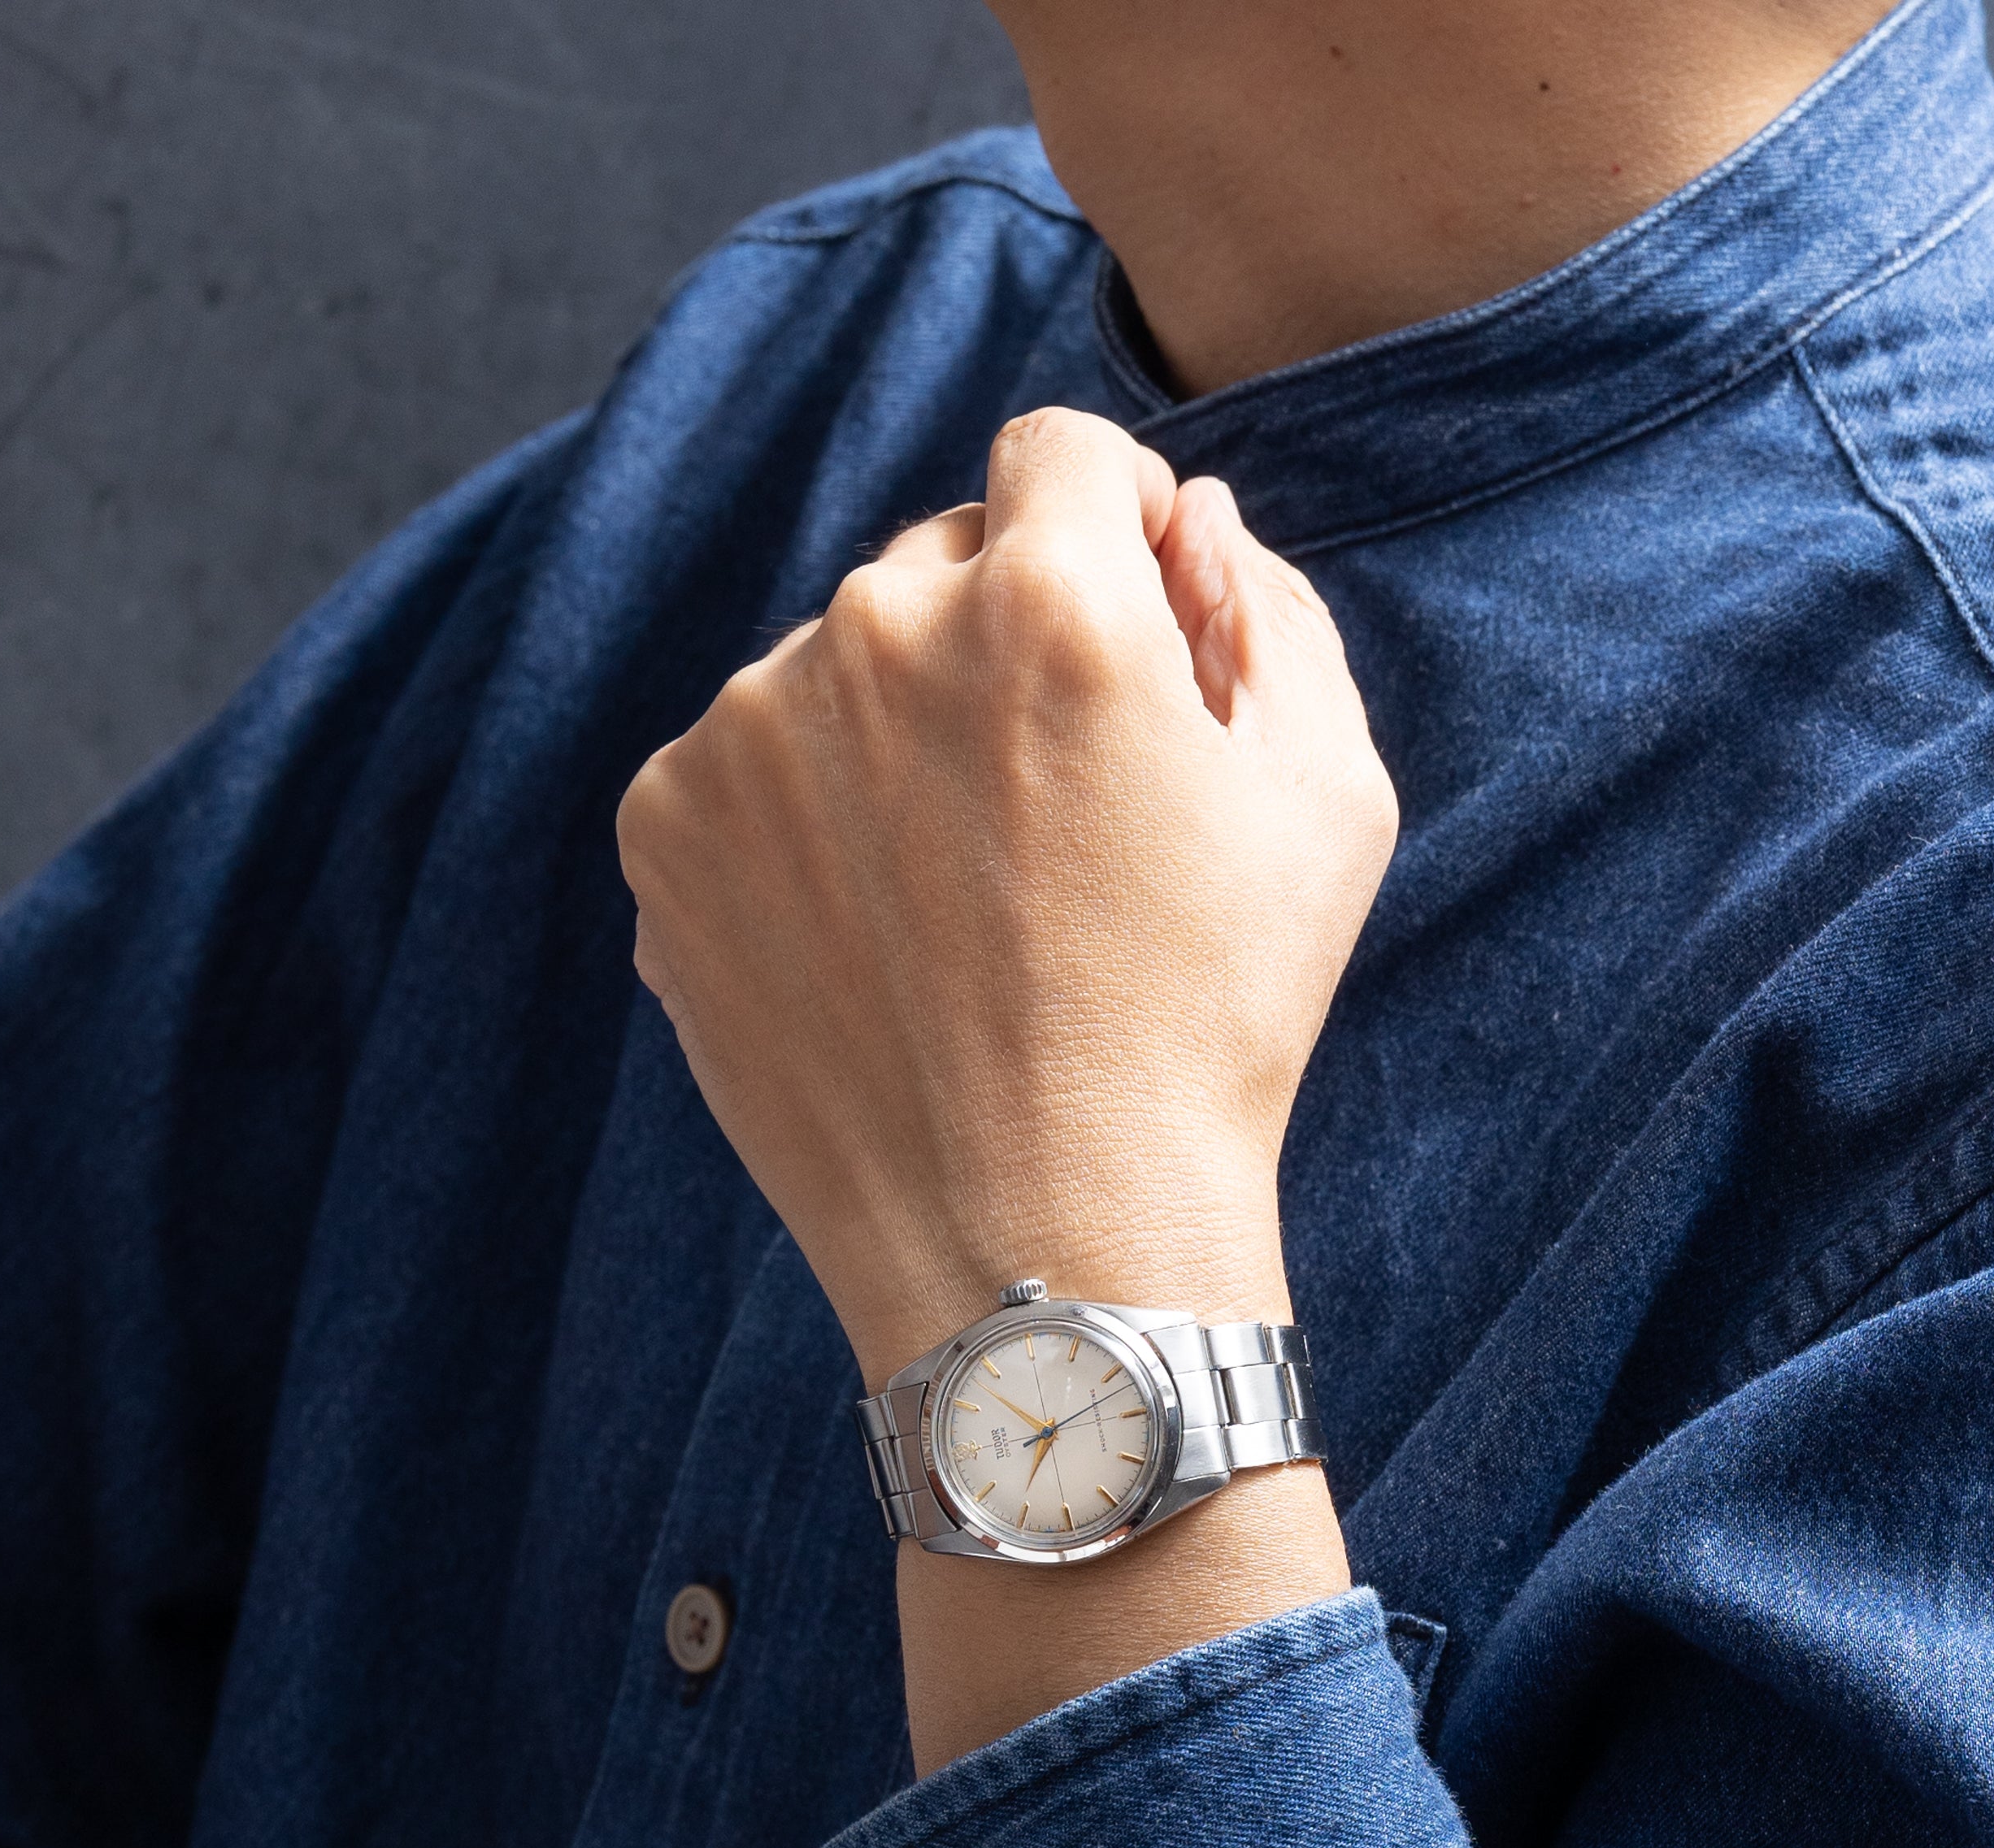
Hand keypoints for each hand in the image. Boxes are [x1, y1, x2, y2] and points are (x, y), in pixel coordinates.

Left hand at [615, 406, 1397, 1391]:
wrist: (1041, 1248)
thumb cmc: (1211, 1032)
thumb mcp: (1327, 803)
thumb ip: (1269, 608)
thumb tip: (1187, 516)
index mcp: (1049, 596)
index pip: (1062, 453)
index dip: (1111, 538)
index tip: (1127, 642)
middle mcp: (875, 627)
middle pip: (939, 558)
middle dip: (1001, 646)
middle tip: (1055, 824)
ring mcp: (747, 732)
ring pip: (834, 672)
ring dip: (894, 742)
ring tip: (961, 914)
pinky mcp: (667, 831)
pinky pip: (745, 773)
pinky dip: (802, 833)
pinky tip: (874, 948)